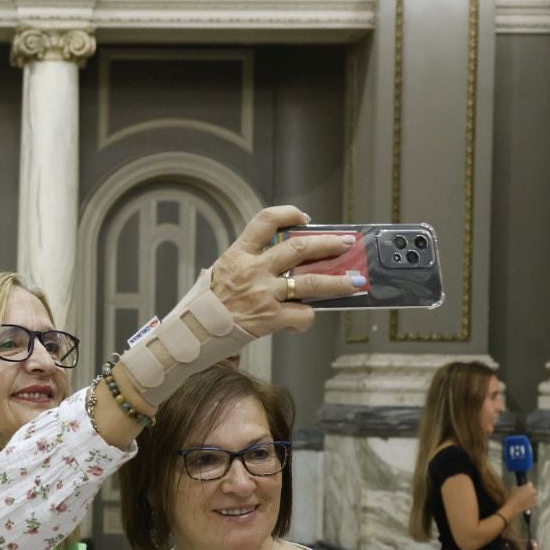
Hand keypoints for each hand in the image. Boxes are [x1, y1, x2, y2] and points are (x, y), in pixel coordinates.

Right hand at [208, 206, 363, 335]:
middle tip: (345, 244)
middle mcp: (253, 270)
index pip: (266, 221)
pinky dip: (306, 317)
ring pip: (311, 282)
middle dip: (328, 244)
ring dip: (338, 281)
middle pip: (299, 248)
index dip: (289, 214)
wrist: (192, 334)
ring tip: (356, 281)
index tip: (304, 219)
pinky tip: (302, 320)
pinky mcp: (270, 318)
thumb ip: (246, 265)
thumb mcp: (219, 275)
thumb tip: (280, 264)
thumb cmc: (204, 307)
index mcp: (237, 255)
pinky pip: (302, 314)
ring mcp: (264, 294)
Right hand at [505, 483, 538, 516]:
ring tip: (526, 499)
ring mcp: (535, 498)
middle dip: (530, 491)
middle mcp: (533, 491)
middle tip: (525, 493)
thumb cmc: (512, 496)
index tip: (524, 487)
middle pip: (533, 490)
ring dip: (532, 497)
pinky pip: (535, 502)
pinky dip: (532, 502)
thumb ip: (518, 487)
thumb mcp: (513, 489)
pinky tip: (527, 503)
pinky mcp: (535, 504)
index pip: (530, 483)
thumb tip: (520, 487)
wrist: (513, 507)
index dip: (526, 485)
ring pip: (535, 496)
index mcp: (528, 486)